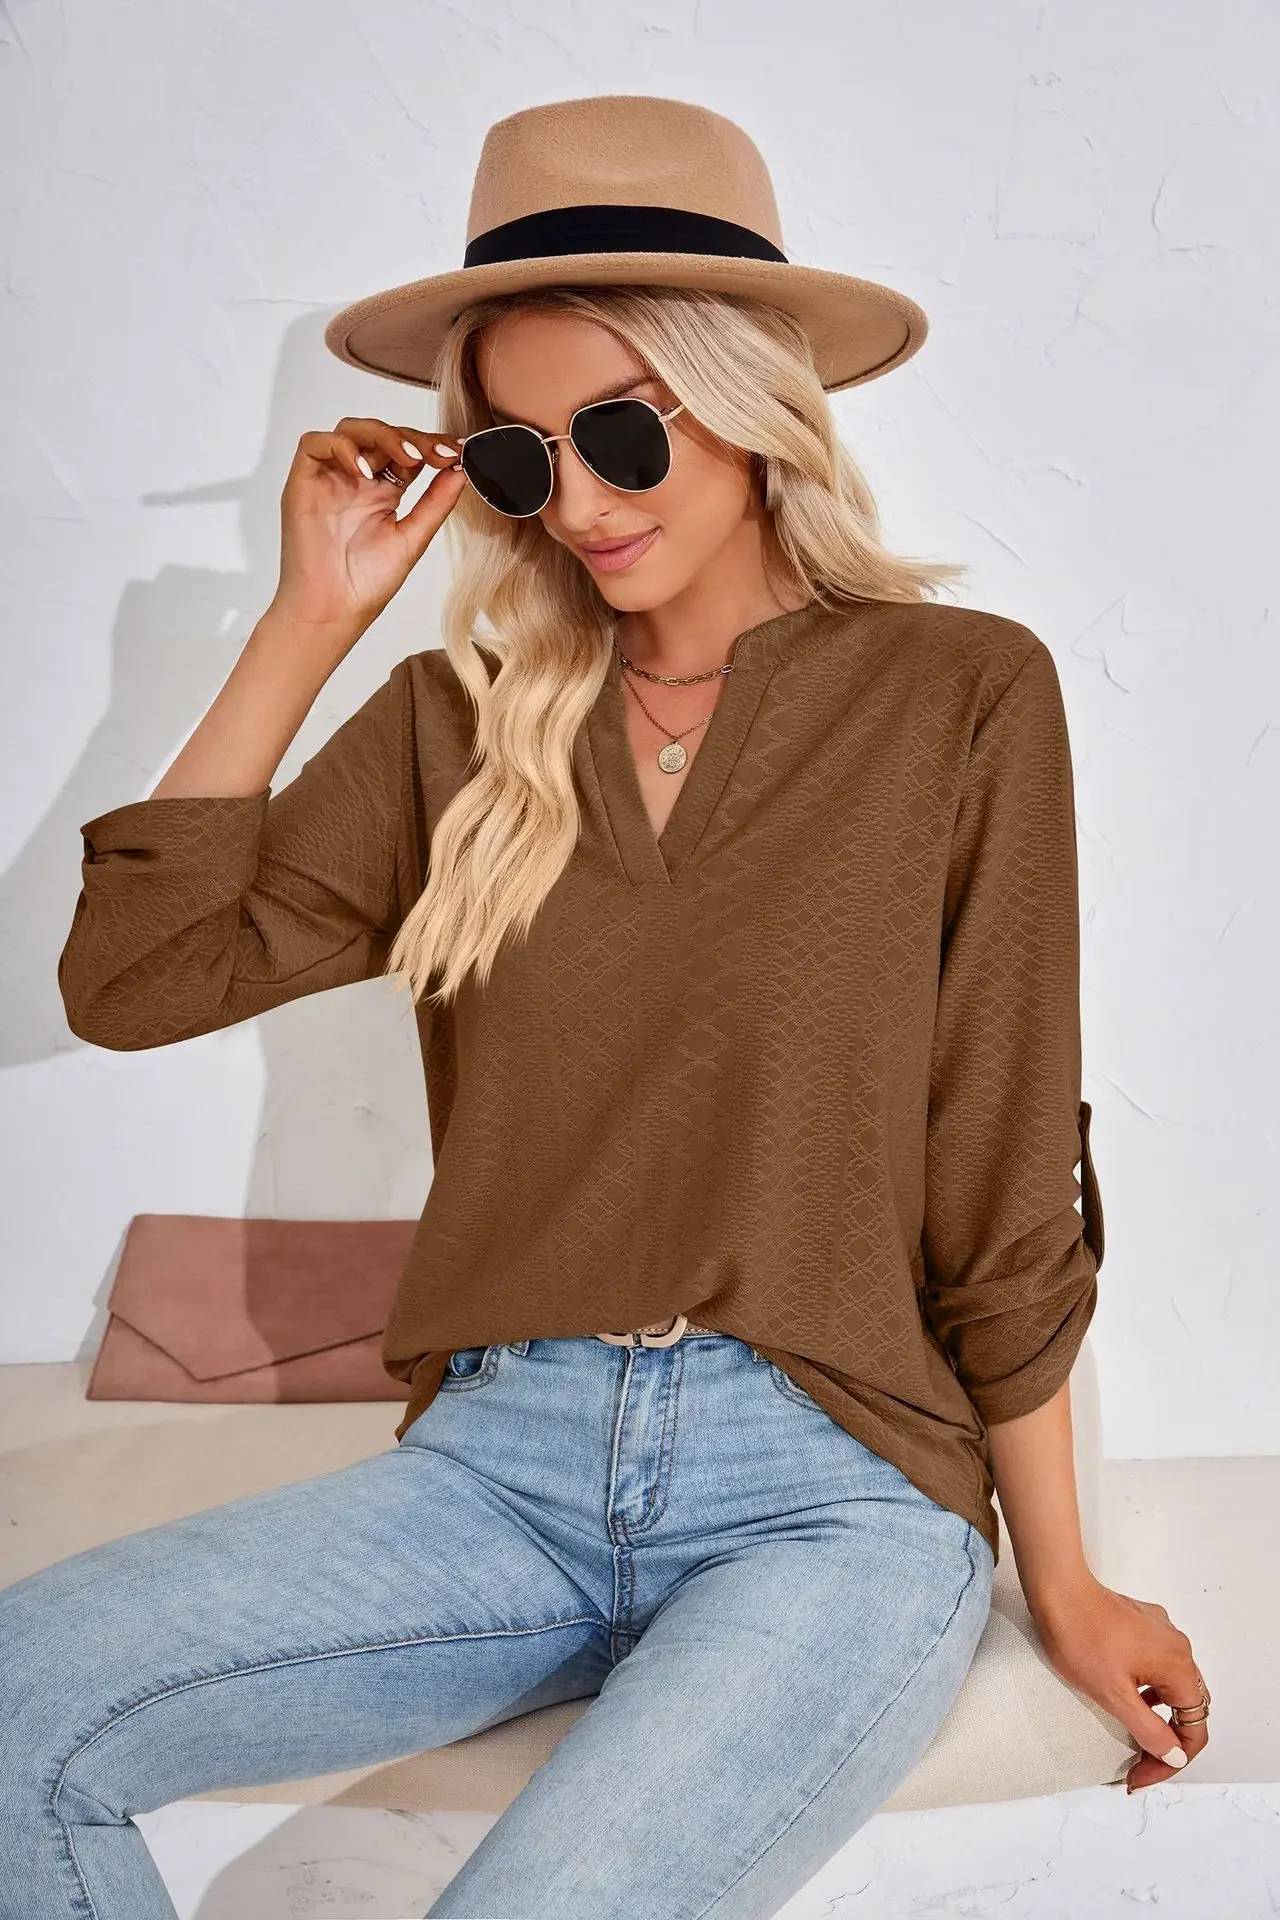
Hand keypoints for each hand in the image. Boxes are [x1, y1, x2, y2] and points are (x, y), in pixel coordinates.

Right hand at [269, 416, 465, 650]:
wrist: (333, 609)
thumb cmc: (366, 584)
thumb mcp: (413, 538)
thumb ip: (436, 502)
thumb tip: (461, 469)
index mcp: (384, 492)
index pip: (408, 452)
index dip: (430, 446)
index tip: (456, 451)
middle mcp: (357, 480)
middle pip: (382, 435)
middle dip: (412, 438)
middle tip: (437, 453)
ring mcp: (330, 478)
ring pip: (351, 430)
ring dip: (382, 436)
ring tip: (407, 458)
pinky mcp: (304, 481)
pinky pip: (315, 443)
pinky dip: (340, 447)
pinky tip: (362, 470)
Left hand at [1032, 1577, 1209, 1791]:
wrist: (1058, 1591)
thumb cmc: (1082, 1638)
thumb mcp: (1115, 1696)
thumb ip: (1149, 1731)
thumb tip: (1174, 1754)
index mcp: (1178, 1667)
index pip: (1194, 1729)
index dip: (1172, 1761)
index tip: (1143, 1774)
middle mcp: (1178, 1647)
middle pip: (1186, 1709)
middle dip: (1167, 1742)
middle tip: (1139, 1764)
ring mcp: (1161, 1632)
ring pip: (1171, 1687)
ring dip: (1157, 1717)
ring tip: (1132, 1737)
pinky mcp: (1143, 1624)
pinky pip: (1157, 1667)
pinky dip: (1148, 1692)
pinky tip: (1127, 1698)